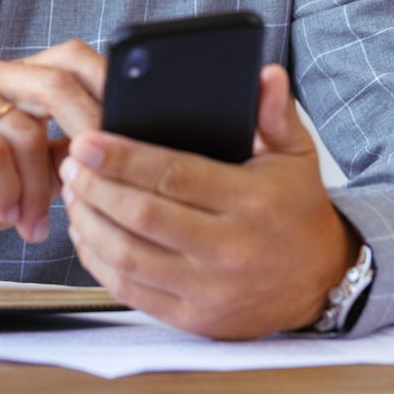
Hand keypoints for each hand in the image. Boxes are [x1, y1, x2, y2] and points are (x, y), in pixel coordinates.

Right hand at [0, 41, 104, 249]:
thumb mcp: (30, 172)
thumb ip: (67, 153)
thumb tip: (121, 152)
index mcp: (16, 77)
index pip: (72, 59)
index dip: (106, 89)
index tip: (130, 135)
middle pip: (56, 84)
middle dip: (86, 135)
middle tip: (95, 181)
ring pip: (24, 131)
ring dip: (37, 189)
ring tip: (33, 222)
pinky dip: (4, 192)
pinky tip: (3, 213)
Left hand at [61, 64, 360, 338]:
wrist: (322, 281)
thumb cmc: (297, 210)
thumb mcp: (296, 155)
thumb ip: (275, 113)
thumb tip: (265, 74)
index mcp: (250, 203)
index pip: (173, 175)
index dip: (122, 158)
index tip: (86, 139)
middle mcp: (230, 250)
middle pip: (141, 215)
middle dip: (95, 186)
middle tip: (71, 161)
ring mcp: (210, 291)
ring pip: (128, 255)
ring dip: (89, 222)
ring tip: (72, 192)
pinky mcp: (194, 319)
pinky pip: (131, 291)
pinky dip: (99, 261)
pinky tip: (87, 233)